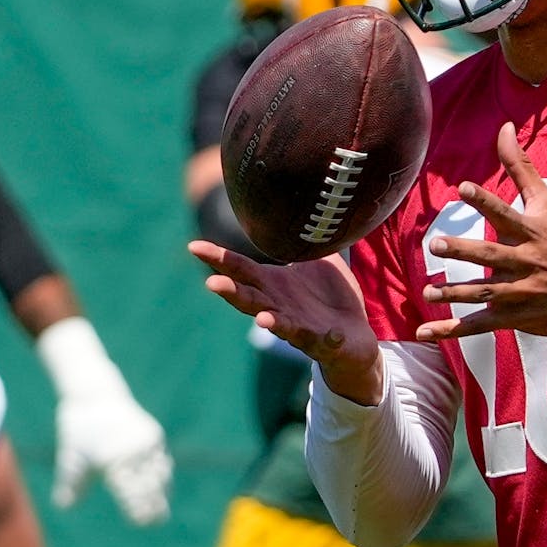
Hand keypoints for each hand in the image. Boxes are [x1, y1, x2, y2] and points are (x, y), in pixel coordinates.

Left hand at [36, 317, 172, 524]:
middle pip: (150, 486)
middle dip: (153, 505)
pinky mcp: (154, 435)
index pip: (130, 493)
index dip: (137, 509)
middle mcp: (133, 452)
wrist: (96, 395)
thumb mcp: (71, 458)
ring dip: (161, 492)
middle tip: (155, 521)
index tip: (141, 522)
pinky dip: (162, 475)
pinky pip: (161, 460)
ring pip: (160, 474)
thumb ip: (70, 485)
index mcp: (111, 460)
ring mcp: (146, 442)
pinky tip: (161, 487)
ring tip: (160, 510)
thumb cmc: (79, 429)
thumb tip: (64, 506)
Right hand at [189, 241, 381, 404]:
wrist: (353, 339)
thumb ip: (305, 238)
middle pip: (249, 299)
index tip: (193, 246)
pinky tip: (333, 334)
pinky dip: (329, 338)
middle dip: (231, 293)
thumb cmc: (327, 297)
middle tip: (211, 283)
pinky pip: (327, 340)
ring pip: (281, 324)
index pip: (239, 270)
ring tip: (262, 319)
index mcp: (274, 285)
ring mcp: (301, 327)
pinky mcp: (326, 342)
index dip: (218, 258)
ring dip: (271, 322)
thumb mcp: (318, 261)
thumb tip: (302, 204)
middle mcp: (280, 307)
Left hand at [417, 121, 546, 340]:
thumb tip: (504, 128)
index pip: (505, 214)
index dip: (485, 201)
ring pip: (482, 293)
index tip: (463, 188)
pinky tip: (425, 330)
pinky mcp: (511, 316)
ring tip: (429, 292)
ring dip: (455, 294)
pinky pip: (478, 325)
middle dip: (463, 251)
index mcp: (531, 232)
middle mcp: (524, 262)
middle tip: (436, 243)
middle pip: (490, 256)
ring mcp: (517, 292)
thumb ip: (521, 166)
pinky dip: (451, 330)